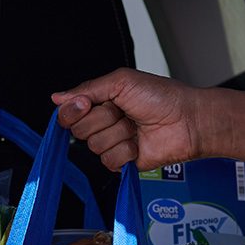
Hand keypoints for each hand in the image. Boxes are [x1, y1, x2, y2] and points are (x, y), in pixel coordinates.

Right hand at [53, 69, 204, 172]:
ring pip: (95, 146)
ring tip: (136, 127)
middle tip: (125, 112)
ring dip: (118, 134)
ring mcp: (115, 142)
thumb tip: (57, 98)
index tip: (86, 104)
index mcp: (102, 101)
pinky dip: (125, 151)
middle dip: (103, 119)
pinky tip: (139, 144)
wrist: (187, 121)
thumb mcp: (121, 82)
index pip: (70, 111)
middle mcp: (106, 122)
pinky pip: (109, 162)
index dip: (74, 110)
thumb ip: (88, 89)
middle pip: (80, 130)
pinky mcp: (125, 161)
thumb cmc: (162, 97)